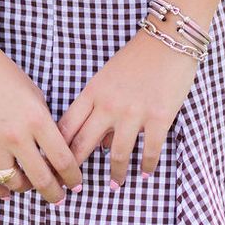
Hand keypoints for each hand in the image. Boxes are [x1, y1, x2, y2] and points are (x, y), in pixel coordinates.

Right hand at [0, 35, 84, 203]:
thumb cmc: (3, 74)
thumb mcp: (34, 94)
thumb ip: (44, 123)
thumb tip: (54, 151)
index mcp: (37, 118)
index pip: (63, 159)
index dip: (73, 177)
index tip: (76, 183)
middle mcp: (16, 134)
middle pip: (41, 179)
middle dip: (55, 193)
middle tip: (60, 197)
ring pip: (15, 183)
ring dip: (26, 188)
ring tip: (31, 185)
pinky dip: (0, 191)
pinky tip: (8, 191)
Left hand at [54, 28, 198, 186]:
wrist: (168, 38)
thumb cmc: (137, 58)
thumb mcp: (109, 78)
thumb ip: (100, 109)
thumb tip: (103, 145)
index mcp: (93, 92)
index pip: (67, 127)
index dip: (58, 150)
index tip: (55, 166)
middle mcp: (109, 104)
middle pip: (84, 144)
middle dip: (76, 169)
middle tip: (75, 186)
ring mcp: (134, 112)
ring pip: (118, 155)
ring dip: (116, 175)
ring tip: (114, 186)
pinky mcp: (159, 118)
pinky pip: (150, 151)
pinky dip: (147, 166)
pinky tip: (146, 173)